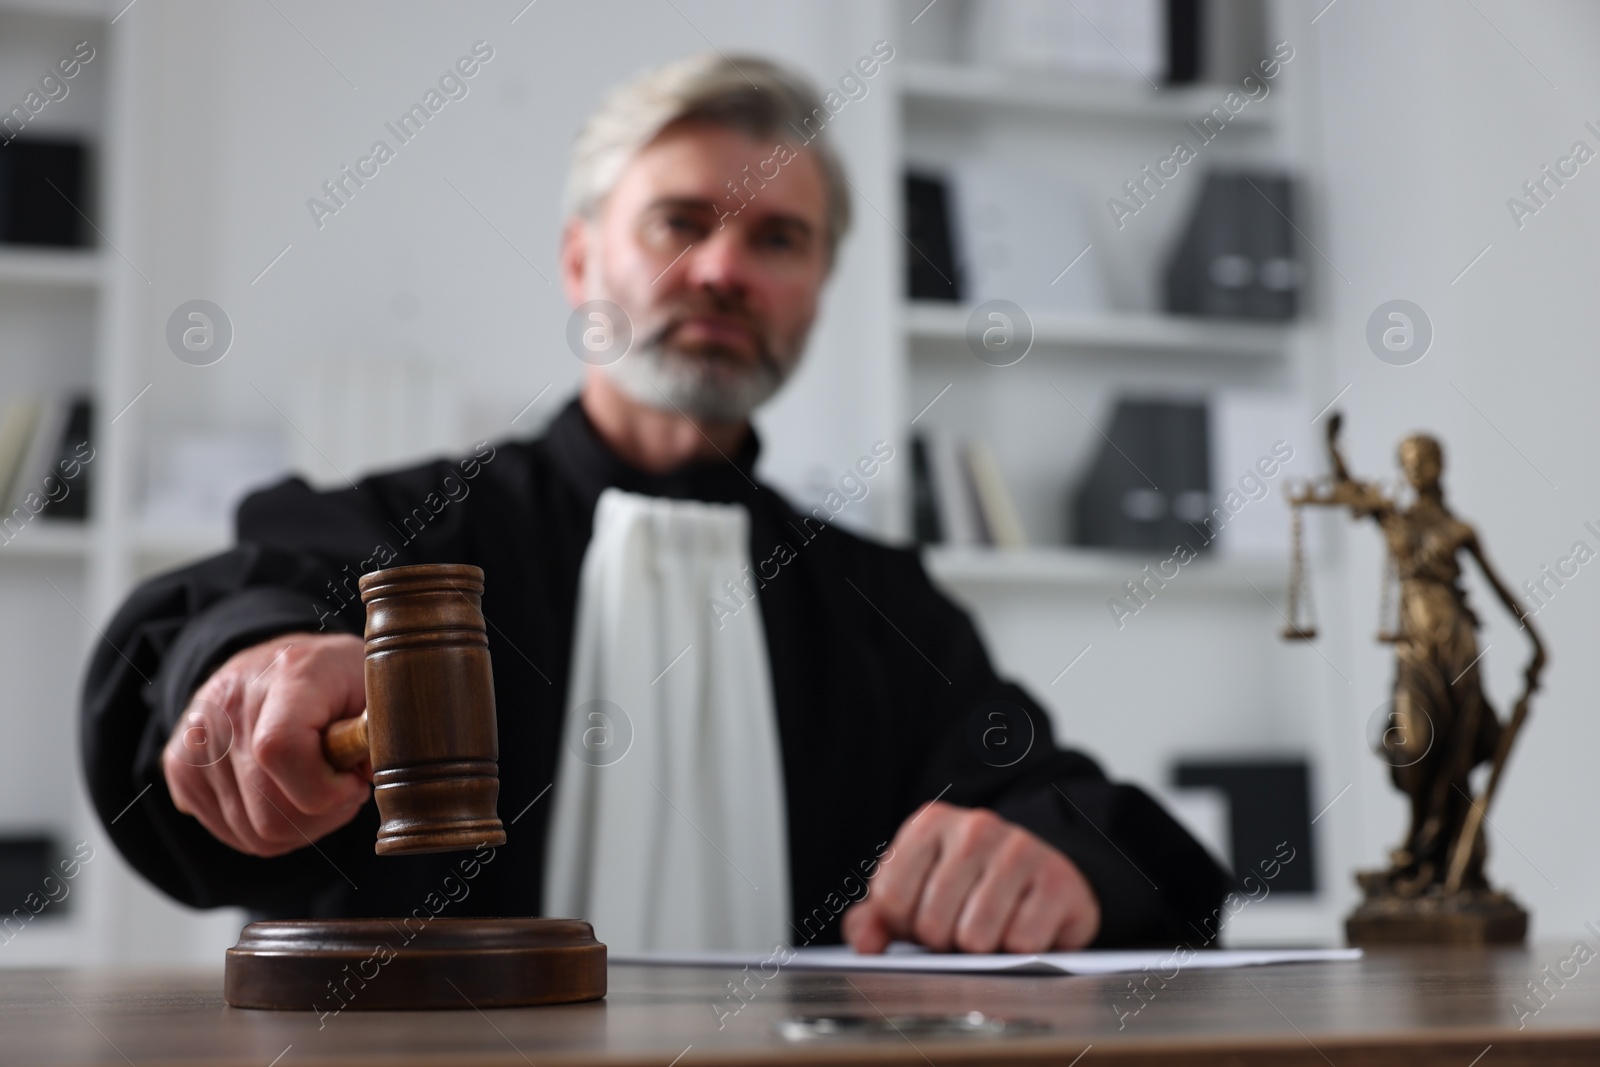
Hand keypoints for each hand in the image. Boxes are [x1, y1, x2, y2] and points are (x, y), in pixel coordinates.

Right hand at [162, 632, 369, 856]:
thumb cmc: (338, 680)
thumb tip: (370, 777)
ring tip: (315, 785)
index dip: (325, 788)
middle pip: (269, 812)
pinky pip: (230, 833)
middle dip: (321, 813)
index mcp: (288, 674)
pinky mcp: (179, 765)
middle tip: (341, 786)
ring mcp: (196, 736)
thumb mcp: (376, 688)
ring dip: (298, 824)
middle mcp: (229, 701)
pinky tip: (284, 791)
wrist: (277, 662)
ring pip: (252, 834)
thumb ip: (382, 732)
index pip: (280, 751)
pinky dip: (266, 827)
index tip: (354, 780)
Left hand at [841, 801, 1099, 953]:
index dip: (905, 927)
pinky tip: (1024, 928)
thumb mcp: (916, 893)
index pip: (891, 898)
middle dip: (944, 942)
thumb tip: (865, 946)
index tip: (923, 920)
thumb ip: (876, 917)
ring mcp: (1020, 849)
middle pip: (933, 923)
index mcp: (929, 823)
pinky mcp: (1058, 881)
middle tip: (961, 928)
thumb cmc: (969, 888)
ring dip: (981, 950)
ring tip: (991, 930)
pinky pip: (1022, 944)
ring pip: (976, 937)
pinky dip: (1020, 951)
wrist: (1043, 875)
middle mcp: (974, 826)